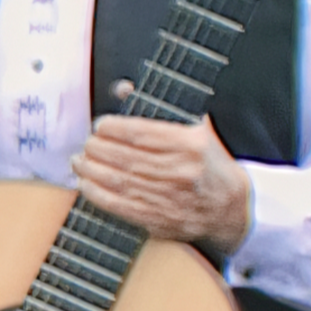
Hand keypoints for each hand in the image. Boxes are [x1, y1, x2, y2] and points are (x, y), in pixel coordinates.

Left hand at [71, 113, 250, 254]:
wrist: (232, 208)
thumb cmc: (210, 163)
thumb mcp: (196, 128)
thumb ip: (162, 109)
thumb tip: (123, 90)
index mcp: (190, 144)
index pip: (142, 133)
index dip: (115, 129)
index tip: (100, 125)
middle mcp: (180, 171)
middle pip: (127, 158)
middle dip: (99, 149)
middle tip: (86, 143)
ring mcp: (170, 198)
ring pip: (121, 182)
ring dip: (93, 171)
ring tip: (78, 162)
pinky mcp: (160, 220)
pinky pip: (123, 207)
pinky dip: (100, 196)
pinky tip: (86, 186)